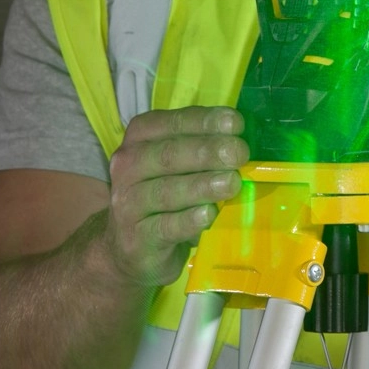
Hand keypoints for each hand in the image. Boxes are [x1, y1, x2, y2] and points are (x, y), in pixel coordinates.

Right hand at [105, 106, 248, 286]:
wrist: (134, 247)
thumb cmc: (167, 193)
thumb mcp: (181, 164)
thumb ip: (204, 147)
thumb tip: (242, 141)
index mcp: (140, 138)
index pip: (171, 123)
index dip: (205, 122)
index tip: (236, 124)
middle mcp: (127, 167)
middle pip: (168, 155)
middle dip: (208, 151)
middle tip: (239, 153)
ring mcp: (127, 204)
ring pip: (166, 191)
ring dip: (203, 185)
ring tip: (232, 182)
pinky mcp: (136, 240)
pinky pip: (164, 227)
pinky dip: (189, 220)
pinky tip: (209, 214)